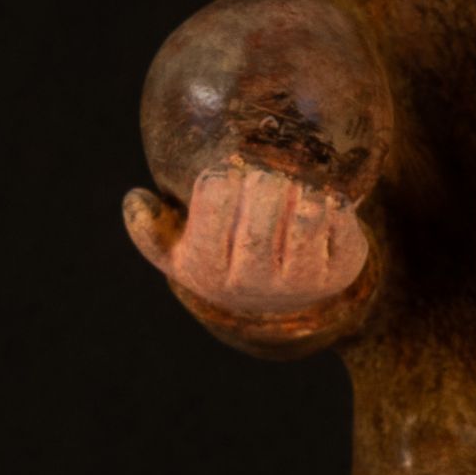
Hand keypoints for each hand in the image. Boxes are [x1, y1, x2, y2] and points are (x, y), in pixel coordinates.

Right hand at [124, 160, 370, 318]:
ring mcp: (300, 280)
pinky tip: (319, 200)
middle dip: (263, 182)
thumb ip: (148, 230)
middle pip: (261, 215)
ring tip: (290, 185)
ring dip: (299, 190)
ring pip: (304, 218)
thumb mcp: (175, 254)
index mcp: (207, 269)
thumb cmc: (220, 260)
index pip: (215, 203)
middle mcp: (254, 281)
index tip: (228, 173)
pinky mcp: (339, 271)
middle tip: (264, 175)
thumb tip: (136, 200)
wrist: (276, 301)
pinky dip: (332, 201)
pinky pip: (339, 224)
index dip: (222, 178)